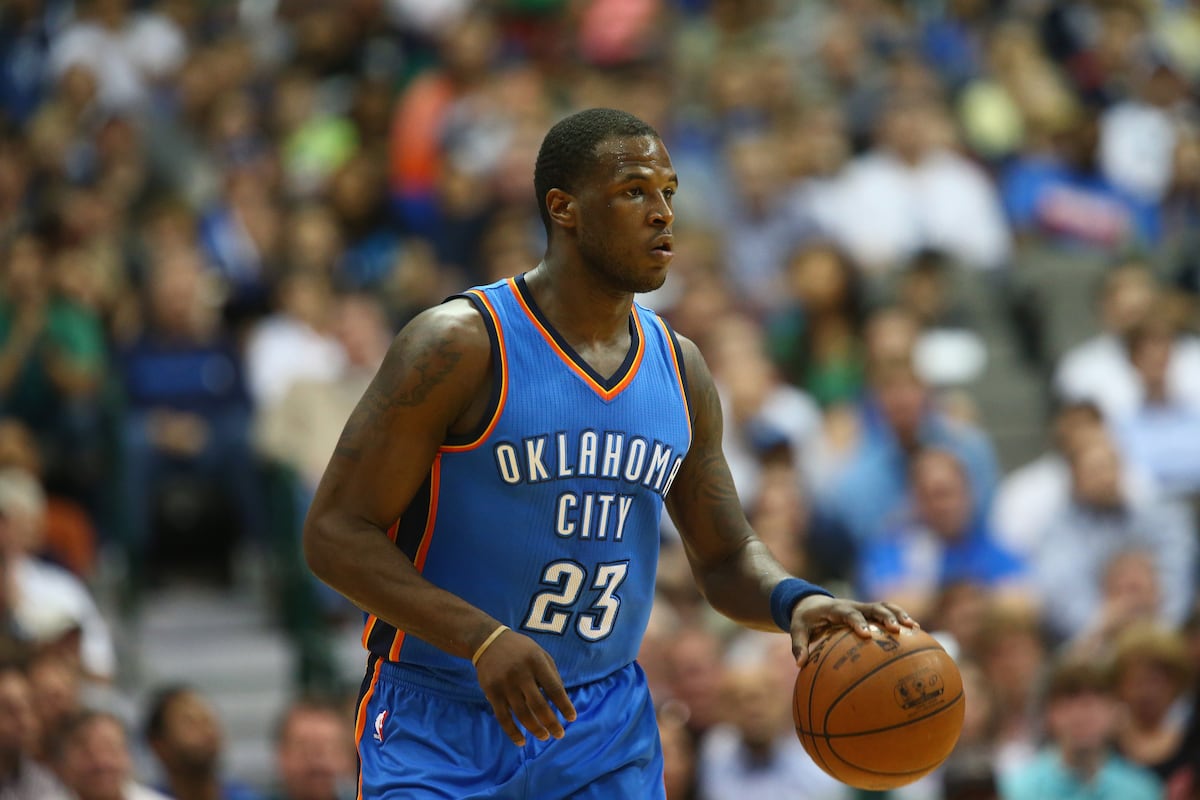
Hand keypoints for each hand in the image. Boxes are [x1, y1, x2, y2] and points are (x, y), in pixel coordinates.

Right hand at [473, 628, 576, 746]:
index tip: (572, 718)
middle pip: (539, 705)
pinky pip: (503, 718)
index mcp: (536, 662)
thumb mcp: (540, 654)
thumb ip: (551, 675)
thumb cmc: (521, 650)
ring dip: (535, 729)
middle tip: (559, 734)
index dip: (564, 705)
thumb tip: (562, 702)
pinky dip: (512, 732)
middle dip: (551, 722)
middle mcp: (520, 673)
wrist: (488, 641)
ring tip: (545, 736)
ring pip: (522, 714)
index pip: (554, 688)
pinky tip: (521, 742)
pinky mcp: (492, 693)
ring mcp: (504, 684)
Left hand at [789, 595, 917, 664]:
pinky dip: (901, 619)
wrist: (811, 602)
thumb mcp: (797, 629)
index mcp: (835, 609)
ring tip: (914, 628)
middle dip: (886, 617)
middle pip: (872, 607)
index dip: (857, 622)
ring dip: (899, 615)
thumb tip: (801, 664)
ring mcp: (863, 607)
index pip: (848, 613)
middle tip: (898, 630)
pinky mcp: (869, 612)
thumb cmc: (805, 619)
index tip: (866, 635)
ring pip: (884, 606)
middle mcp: (852, 605)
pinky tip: (917, 634)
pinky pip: (887, 612)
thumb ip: (799, 645)